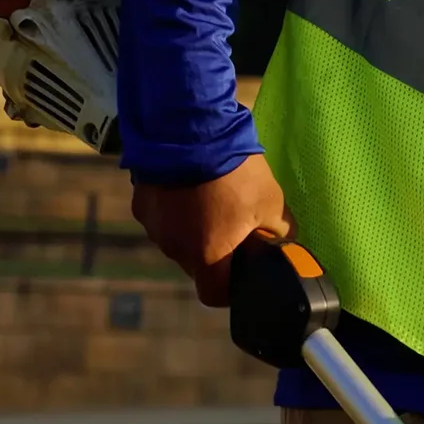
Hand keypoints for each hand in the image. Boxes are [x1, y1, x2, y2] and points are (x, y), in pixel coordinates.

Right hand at [130, 151, 291, 306]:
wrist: (189, 129)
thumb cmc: (234, 173)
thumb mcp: (271, 202)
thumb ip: (279, 231)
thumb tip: (282, 242)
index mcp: (205, 257)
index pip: (214, 294)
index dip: (230, 288)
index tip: (243, 270)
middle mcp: (174, 249)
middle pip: (197, 264)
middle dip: (215, 250)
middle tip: (233, 224)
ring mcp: (154, 227)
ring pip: (178, 238)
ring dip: (193, 227)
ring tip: (211, 196)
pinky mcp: (141, 203)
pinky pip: (163, 215)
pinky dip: (176, 207)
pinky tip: (189, 183)